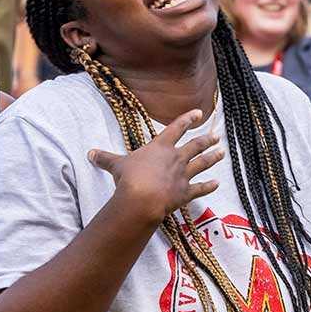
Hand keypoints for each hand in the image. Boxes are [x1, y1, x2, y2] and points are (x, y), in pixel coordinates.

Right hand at [87, 108, 224, 227]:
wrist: (142, 198)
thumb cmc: (129, 178)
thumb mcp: (115, 165)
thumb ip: (105, 158)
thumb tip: (89, 153)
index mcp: (160, 147)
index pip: (176, 128)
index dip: (187, 120)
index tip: (198, 113)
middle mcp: (175, 158)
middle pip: (195, 146)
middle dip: (206, 140)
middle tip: (216, 136)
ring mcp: (182, 175)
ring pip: (202, 164)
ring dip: (212, 158)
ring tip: (222, 153)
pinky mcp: (185, 193)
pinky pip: (200, 189)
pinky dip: (209, 186)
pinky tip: (217, 183)